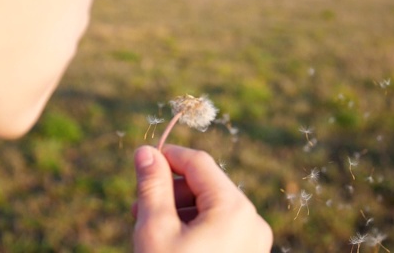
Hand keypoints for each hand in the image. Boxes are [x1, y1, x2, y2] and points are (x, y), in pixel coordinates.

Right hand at [132, 145, 272, 252]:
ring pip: (213, 208)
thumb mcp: (156, 230)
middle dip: (171, 190)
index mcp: (234, 209)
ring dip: (181, 211)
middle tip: (138, 206)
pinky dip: (197, 228)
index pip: (199, 162)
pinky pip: (222, 229)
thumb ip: (152, 186)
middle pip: (207, 185)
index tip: (142, 162)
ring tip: (152, 228)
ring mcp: (255, 242)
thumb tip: (145, 151)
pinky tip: (173, 242)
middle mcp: (253, 221)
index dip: (168, 156)